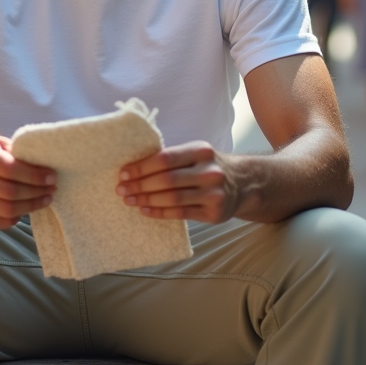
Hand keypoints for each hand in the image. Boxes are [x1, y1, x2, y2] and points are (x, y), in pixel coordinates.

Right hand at [0, 136, 55, 228]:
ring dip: (31, 206)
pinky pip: (0, 222)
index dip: (36, 176)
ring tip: (44, 200)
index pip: (12, 169)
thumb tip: (44, 167)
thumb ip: (15, 153)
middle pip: (12, 192)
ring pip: (8, 210)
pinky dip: (16, 217)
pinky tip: (24, 209)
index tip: (52, 177)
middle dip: (37, 193)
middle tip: (52, 190)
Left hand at [117, 141, 239, 223]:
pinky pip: (180, 213)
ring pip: (172, 198)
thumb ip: (172, 158)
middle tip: (121, 189)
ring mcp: (214, 194)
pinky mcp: (214, 213)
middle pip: (166, 180)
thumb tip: (134, 167)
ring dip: (146, 200)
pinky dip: (159, 212)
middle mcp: (210, 171)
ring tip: (130, 200)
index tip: (123, 173)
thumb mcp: (195, 154)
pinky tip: (145, 210)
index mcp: (201, 151)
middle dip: (139, 185)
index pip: (165, 159)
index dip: (141, 167)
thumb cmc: (208, 166)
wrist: (243, 183)